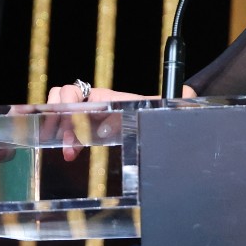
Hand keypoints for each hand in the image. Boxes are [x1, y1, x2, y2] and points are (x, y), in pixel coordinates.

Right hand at [39, 82, 193, 160]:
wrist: (165, 116)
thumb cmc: (164, 110)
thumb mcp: (165, 106)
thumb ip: (177, 99)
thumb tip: (188, 92)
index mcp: (109, 96)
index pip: (78, 91)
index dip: (67, 102)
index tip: (67, 119)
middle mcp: (97, 103)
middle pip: (62, 97)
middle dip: (58, 117)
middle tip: (66, 144)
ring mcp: (93, 116)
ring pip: (62, 111)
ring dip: (59, 128)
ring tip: (69, 152)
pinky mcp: (93, 129)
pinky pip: (70, 128)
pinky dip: (64, 137)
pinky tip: (71, 154)